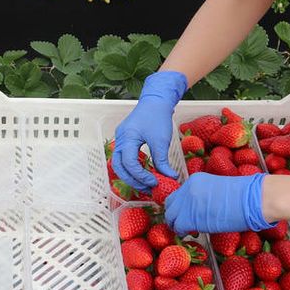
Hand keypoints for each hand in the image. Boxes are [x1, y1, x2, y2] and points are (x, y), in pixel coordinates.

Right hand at [110, 70, 186, 190]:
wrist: (156, 101)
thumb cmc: (158, 117)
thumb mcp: (161, 140)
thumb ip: (162, 161)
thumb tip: (170, 178)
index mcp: (127, 138)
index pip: (129, 164)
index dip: (141, 176)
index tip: (155, 182)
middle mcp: (120, 139)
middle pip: (119, 167)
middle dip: (133, 180)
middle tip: (148, 188)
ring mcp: (121, 139)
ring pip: (120, 164)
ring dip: (132, 176)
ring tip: (146, 184)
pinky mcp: (125, 140)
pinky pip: (124, 158)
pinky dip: (133, 168)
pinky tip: (144, 173)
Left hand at [163, 171, 271, 233]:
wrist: (254, 198)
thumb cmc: (245, 195)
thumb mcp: (218, 188)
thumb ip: (205, 196)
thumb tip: (201, 208)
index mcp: (195, 180)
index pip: (178, 194)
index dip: (180, 206)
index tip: (185, 214)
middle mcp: (188, 189)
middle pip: (170, 205)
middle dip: (174, 215)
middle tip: (181, 224)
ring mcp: (188, 203)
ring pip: (171, 216)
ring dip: (176, 225)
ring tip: (185, 231)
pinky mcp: (192, 217)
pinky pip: (179, 227)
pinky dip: (181, 232)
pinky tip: (189, 234)